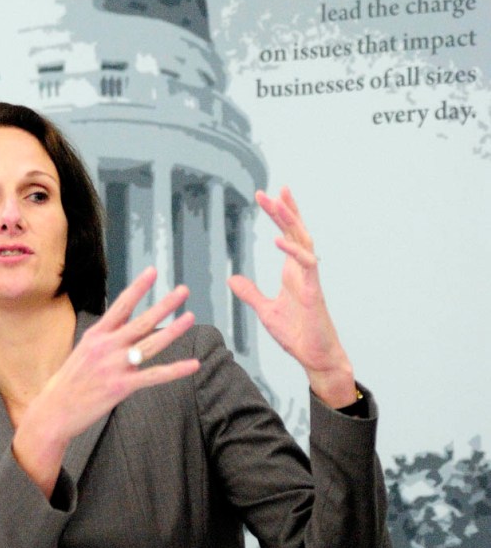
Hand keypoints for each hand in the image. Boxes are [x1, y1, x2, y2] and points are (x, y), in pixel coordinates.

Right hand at [13, 268, 198, 494]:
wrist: (53, 411)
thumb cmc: (70, 380)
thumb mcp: (85, 349)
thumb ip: (108, 333)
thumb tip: (127, 315)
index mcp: (97, 334)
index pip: (121, 305)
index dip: (138, 287)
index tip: (153, 271)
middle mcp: (107, 346)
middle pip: (142, 321)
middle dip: (165, 304)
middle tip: (183, 290)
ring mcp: (115, 366)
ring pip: (151, 344)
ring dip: (174, 330)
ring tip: (190, 317)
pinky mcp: (122, 386)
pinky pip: (155, 376)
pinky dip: (176, 370)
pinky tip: (193, 364)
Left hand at [228, 188, 355, 407]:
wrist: (315, 357)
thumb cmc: (297, 334)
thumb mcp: (266, 310)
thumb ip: (251, 293)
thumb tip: (233, 278)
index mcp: (292, 271)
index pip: (287, 234)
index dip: (279, 214)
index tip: (268, 195)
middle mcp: (302, 270)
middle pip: (295, 231)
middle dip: (283, 210)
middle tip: (268, 191)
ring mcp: (309, 279)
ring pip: (303, 241)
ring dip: (290, 221)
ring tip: (277, 202)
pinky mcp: (314, 292)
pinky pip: (306, 265)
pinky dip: (293, 251)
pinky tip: (278, 240)